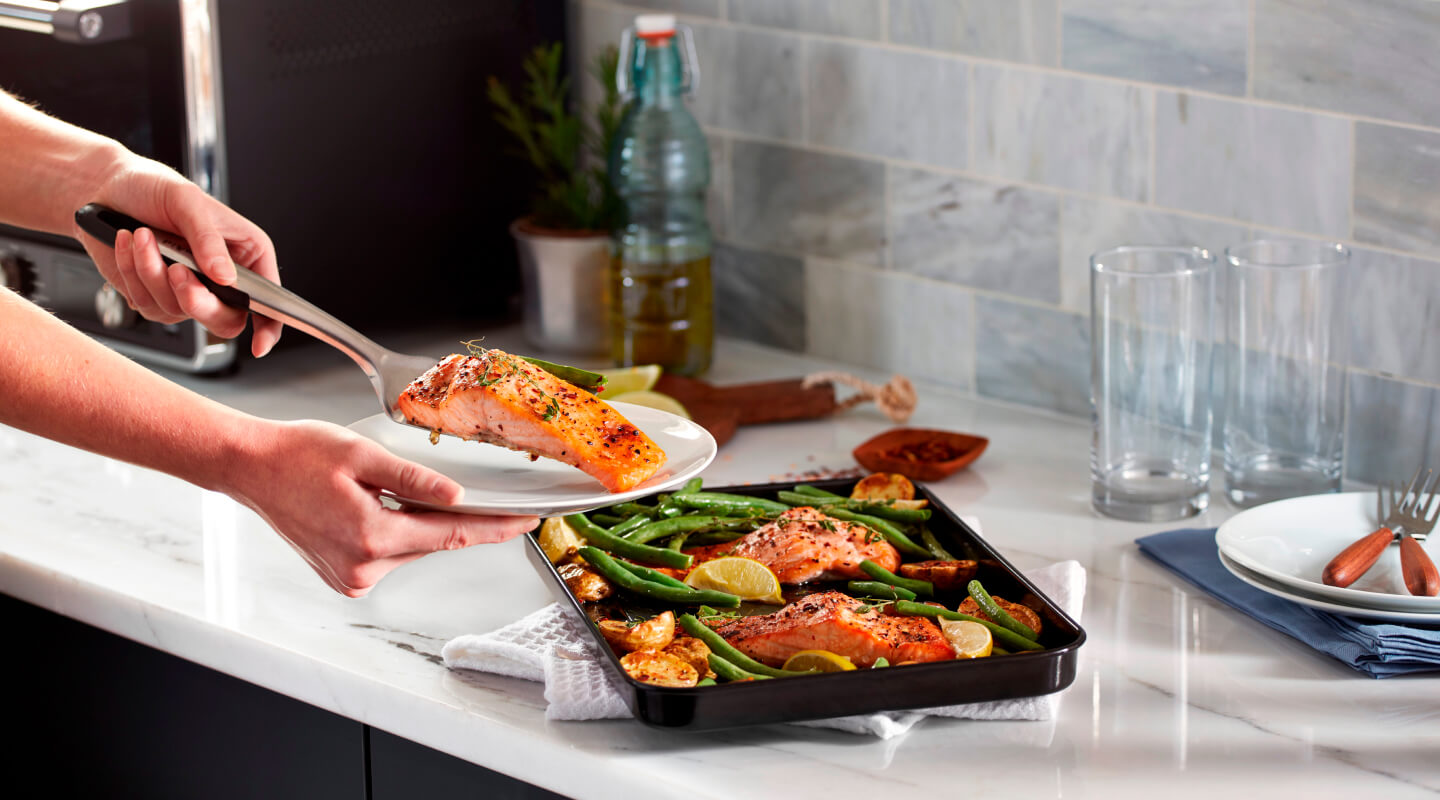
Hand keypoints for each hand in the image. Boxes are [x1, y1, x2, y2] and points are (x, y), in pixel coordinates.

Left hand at [73, 153, 283, 356]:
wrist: (105, 189)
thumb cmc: (153, 187)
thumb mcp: (187, 201)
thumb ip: (208, 240)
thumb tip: (226, 277)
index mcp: (245, 253)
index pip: (267, 299)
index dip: (268, 325)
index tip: (259, 343)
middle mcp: (221, 277)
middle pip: (225, 318)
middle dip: (197, 300)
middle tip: (178, 272)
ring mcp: (187, 291)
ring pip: (180, 310)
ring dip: (153, 273)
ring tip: (142, 236)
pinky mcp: (155, 296)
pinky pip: (148, 303)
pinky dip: (133, 272)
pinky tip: (129, 244)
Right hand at [227, 419, 538, 596]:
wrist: (250, 468)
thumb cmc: (297, 454)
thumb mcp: (362, 454)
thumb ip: (413, 479)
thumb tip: (455, 497)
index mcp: (371, 536)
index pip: (453, 535)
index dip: (496, 528)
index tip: (527, 522)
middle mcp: (362, 567)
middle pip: (433, 542)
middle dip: (460, 520)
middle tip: (484, 497)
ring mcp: (350, 577)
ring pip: (411, 548)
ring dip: (418, 522)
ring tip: (389, 487)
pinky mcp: (343, 577)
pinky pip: (388, 553)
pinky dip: (395, 532)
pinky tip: (377, 506)